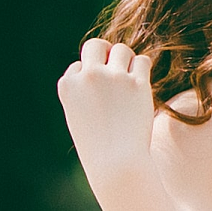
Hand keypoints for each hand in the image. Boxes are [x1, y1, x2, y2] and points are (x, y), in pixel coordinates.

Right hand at [57, 36, 159, 189]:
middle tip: (116, 70)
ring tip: (131, 82)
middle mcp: (88, 76)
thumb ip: (83, 94)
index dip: (90, 78)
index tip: (99, 98)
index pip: (78, 66)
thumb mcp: (79, 118)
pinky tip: (143, 84)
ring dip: (127, 61)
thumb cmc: (98, 149)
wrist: (117, 164)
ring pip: (122, 50)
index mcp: (68, 85)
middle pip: (96, 45)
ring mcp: (113, 78)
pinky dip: (143, 69)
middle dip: (106, 53)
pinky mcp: (137, 84)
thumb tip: (94, 71)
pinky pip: (143, 61)